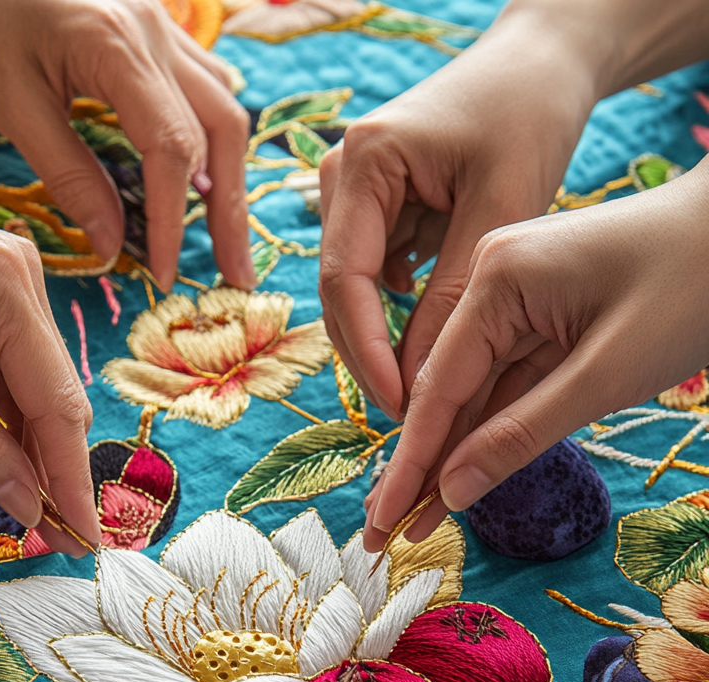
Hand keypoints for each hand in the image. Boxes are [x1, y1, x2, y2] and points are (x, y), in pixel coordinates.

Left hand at [0, 0, 254, 291]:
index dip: (171, 221)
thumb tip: (110, 244)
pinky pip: (205, 82)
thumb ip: (67, 173)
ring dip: (229, 176)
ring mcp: (163, 25)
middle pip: (220, 132)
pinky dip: (214, 133)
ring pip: (223, 107)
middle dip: (228, 211)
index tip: (164, 274)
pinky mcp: (156, 24)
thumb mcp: (8, 99)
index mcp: (118, 51)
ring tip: (226, 233)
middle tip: (234, 274)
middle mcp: (156, 34)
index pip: (170, 152)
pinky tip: (210, 169)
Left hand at [0, 168, 98, 554]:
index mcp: (9, 286)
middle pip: (56, 398)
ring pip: (36, 392)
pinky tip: (13, 466)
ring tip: (40, 515)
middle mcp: (25, 282)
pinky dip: (10, 423)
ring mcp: (11, 290)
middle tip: (66, 541)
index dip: (72, 478)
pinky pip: (11, 376)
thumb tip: (27, 507)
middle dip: (59, 470)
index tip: (87, 539)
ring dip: (36, 452)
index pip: (56, 403)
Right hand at [318, 0, 597, 422]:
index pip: (343, 279)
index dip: (366, 352)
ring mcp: (354, 193)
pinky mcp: (378, 209)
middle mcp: (343, 175)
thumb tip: (416, 383)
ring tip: (424, 395)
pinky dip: (403, 317)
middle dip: (371, 358)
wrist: (542, 65)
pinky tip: (431, 350)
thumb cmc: (528, 116)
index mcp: (364, 161)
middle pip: (338, 293)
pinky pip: (378, 278)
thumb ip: (452, 297)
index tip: (399, 406)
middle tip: (410, 418)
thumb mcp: (500, 210)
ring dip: (386, 342)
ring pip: (356, 292)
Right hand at [362, 157, 708, 549]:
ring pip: (474, 396)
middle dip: (415, 468)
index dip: (409, 462)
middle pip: (445, 394)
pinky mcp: (544, 315)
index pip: (438, 388)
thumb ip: (522, 433)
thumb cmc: (692, 286)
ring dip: (447, 459)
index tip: (379, 521)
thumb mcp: (606, 373)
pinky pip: (506, 386)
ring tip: (410, 524)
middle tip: (379, 537)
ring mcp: (518, 298)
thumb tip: (451, 489)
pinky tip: (456, 480)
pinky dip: (486, 433)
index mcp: (497, 277)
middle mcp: (494, 283)